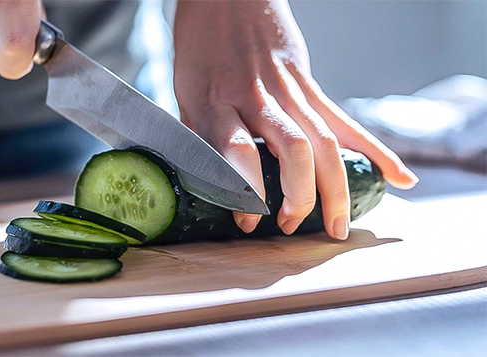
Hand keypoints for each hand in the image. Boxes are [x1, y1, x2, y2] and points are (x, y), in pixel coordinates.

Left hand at [173, 0, 417, 238]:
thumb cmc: (200, 47)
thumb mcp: (184, 93)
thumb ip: (199, 136)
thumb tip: (206, 181)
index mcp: (216, 101)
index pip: (236, 150)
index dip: (246, 191)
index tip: (247, 222)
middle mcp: (257, 96)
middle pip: (295, 149)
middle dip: (302, 197)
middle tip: (291, 227)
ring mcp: (288, 89)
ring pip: (325, 141)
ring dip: (335, 189)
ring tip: (337, 226)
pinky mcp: (309, 84)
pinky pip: (344, 122)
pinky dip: (373, 152)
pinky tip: (400, 178)